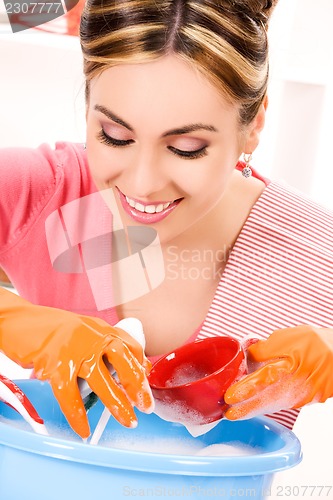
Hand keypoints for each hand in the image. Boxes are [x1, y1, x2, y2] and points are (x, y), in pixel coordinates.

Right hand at [0, 288, 153, 437]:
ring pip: (101, 380)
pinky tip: (83, 429)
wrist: (17, 320)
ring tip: (127, 420)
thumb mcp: (82, 331)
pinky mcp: (55, 364)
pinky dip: (77, 415)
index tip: (146, 385)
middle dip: (137, 385)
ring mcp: (74, 350)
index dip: (141, 368)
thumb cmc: (48, 329)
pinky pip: (70, 395)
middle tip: (145, 406)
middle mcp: (91, 336)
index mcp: (99, 328)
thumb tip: (120, 367)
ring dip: (116, 403)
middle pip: (123, 361)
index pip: (130, 347)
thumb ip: (101, 345)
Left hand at [224, 325, 332, 419]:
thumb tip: (248, 355)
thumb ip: (265, 348)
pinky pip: (284, 401)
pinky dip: (270, 403)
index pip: (264, 379)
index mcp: (290, 367)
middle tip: (229, 414)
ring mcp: (303, 396)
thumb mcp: (287, 338)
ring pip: (275, 403)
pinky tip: (258, 403)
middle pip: (267, 400)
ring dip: (256, 408)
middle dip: (247, 408)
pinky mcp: (307, 400)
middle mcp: (296, 386)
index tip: (231, 396)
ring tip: (238, 411)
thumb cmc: (316, 343)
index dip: (246, 389)